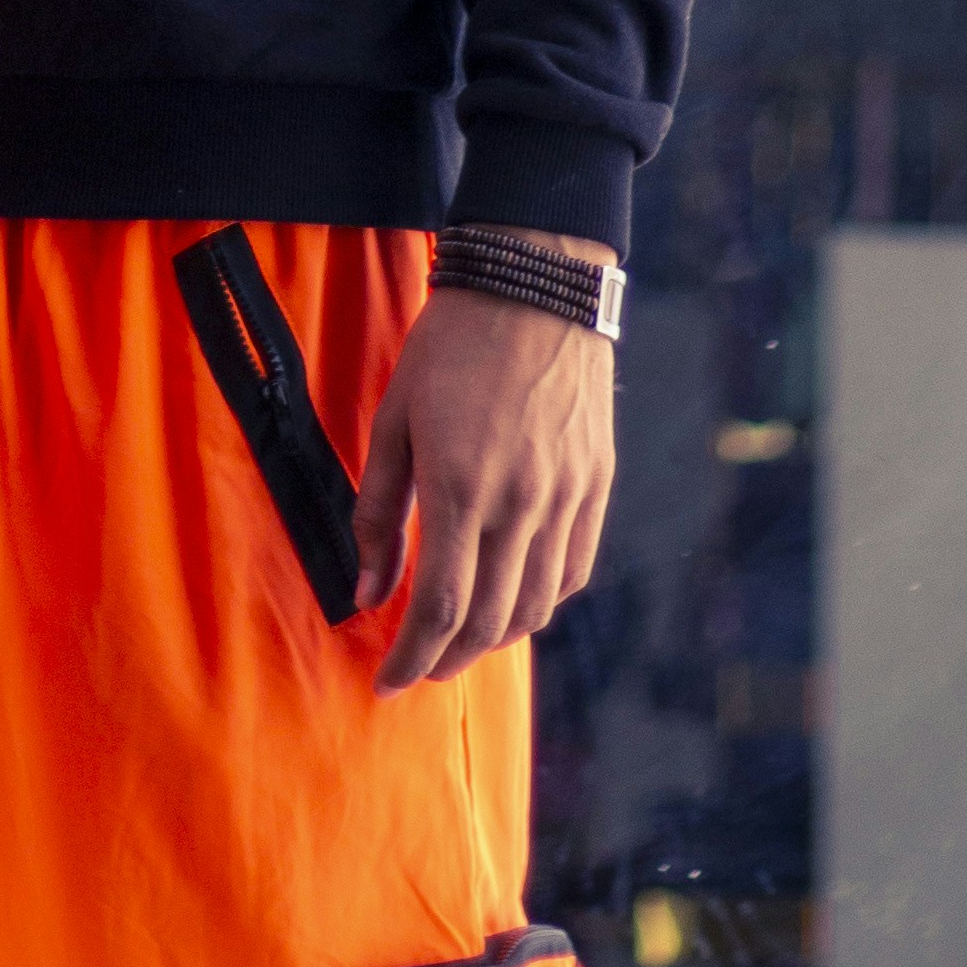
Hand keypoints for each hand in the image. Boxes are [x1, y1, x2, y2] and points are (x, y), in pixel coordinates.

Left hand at [355, 281, 616, 691]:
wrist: (534, 286)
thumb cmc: (450, 346)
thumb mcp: (394, 420)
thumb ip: (381, 513)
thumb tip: (370, 592)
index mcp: (460, 488)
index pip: (440, 609)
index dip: (411, 657)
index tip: (387, 681)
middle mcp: (521, 504)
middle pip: (489, 623)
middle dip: (447, 660)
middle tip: (417, 667)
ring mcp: (566, 497)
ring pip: (535, 606)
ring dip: (494, 640)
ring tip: (460, 641)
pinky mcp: (596, 484)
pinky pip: (573, 570)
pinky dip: (541, 601)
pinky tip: (514, 599)